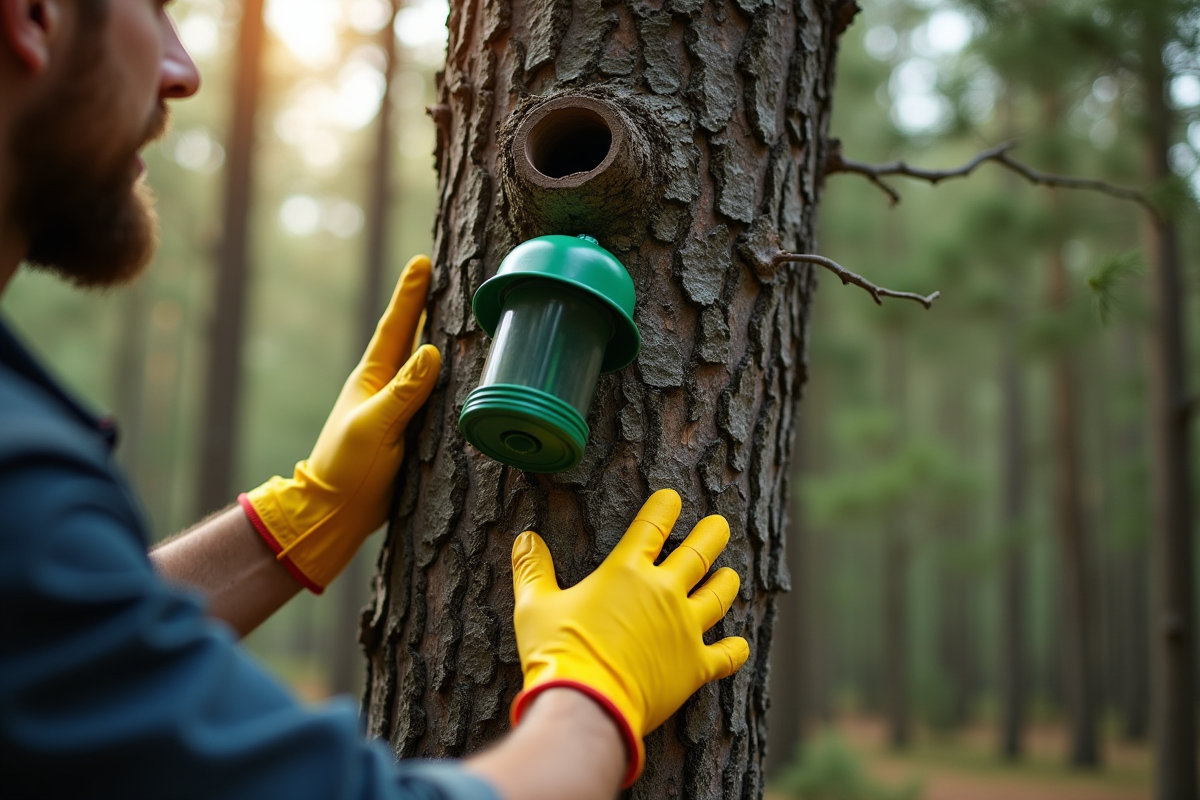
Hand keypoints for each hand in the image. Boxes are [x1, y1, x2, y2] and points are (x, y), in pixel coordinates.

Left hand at [239, 256, 440, 591]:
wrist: (335, 514)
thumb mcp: (374, 427)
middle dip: (426, 307)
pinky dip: (447, 379)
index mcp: (372, 379)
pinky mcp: (409, 433)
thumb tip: (431, 351)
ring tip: (456, 315)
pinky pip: (433, 397)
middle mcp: (386, 388)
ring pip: (423, 367)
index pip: (396, 328)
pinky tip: (460, 376)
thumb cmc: (346, 469)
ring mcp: (397, 410)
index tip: (422, 262)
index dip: (410, 295)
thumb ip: (404, 392)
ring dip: (438, 339)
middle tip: (442, 275)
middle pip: (410, 338)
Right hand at [509, 489, 749, 786]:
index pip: (651, 526)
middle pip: (697, 553)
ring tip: (729, 573)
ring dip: (725, 582)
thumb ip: (533, 569)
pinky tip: (739, 645)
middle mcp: (662, 593)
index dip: (664, 507)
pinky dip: (735, 649)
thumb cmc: (557, 652)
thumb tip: (525, 539)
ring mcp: (684, 628)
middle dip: (711, 534)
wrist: (586, 704)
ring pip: (718, 595)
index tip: (673, 497)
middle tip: (720, 524)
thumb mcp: (534, 605)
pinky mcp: (694, 666)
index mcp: (625, 572)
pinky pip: (725, 655)